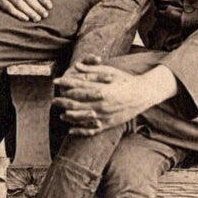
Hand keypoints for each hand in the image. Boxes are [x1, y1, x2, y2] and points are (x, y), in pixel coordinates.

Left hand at [54, 58, 177, 134]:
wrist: (143, 94)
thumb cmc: (126, 80)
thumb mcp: (110, 72)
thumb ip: (92, 70)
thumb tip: (76, 66)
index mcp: (101, 90)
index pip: (78, 87)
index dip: (65, 84)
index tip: (56, 81)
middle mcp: (102, 104)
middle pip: (76, 104)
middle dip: (63, 101)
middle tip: (54, 100)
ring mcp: (105, 116)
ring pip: (82, 118)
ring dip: (69, 116)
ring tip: (61, 114)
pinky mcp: (108, 124)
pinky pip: (92, 129)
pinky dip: (80, 131)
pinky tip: (71, 130)